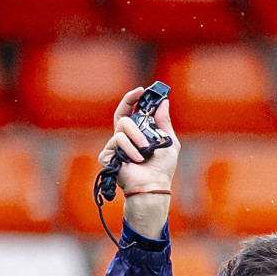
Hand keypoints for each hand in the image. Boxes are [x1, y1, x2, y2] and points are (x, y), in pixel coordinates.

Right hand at [99, 87, 180, 237]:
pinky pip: (117, 140)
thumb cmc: (162, 168)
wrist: (153, 185)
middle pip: (121, 113)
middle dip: (129, 101)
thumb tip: (164, 102)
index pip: (132, 112)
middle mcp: (125, 138)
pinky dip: (130, 148)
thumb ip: (164, 122)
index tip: (143, 91)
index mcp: (138, 134)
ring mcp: (114, 146)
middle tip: (139, 94)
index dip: (134, 100)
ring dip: (137, 136)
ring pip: (123, 126)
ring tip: (146, 150)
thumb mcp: (168, 141)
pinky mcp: (107, 155)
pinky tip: (137, 160)